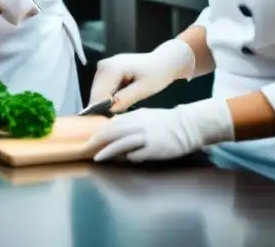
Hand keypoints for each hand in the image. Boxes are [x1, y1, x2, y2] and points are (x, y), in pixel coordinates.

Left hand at [86, 99, 234, 162]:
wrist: (188, 125)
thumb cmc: (165, 121)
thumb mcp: (145, 116)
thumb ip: (129, 121)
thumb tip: (112, 127)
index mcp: (134, 116)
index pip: (111, 124)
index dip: (98, 132)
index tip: (88, 139)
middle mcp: (138, 125)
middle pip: (112, 133)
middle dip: (97, 141)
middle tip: (86, 148)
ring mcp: (146, 137)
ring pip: (121, 144)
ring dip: (108, 152)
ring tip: (98, 158)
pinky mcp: (155, 149)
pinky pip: (137, 155)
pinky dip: (129, 157)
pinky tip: (125, 160)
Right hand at [89, 38, 195, 112]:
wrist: (163, 62)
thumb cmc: (157, 75)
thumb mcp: (144, 89)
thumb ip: (126, 98)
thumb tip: (109, 110)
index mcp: (111, 68)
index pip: (99, 94)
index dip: (103, 110)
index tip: (112, 122)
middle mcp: (102, 65)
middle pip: (95, 93)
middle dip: (104, 107)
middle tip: (118, 117)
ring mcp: (103, 66)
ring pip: (97, 91)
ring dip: (106, 102)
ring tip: (121, 109)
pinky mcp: (105, 70)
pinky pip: (101, 88)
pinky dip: (108, 97)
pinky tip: (120, 100)